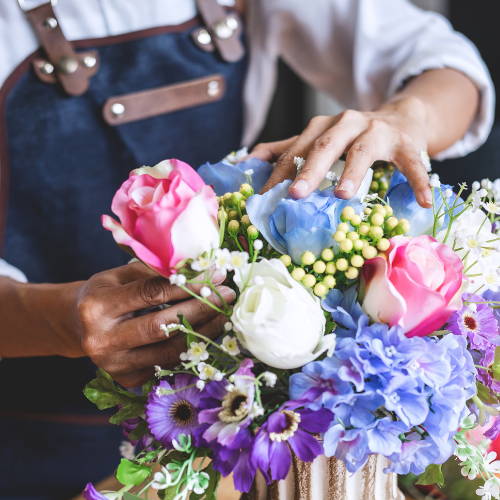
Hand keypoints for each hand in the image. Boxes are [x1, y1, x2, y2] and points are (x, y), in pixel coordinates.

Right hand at [75, 262, 234, 386]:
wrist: (77, 325)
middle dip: (201, 309)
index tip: (216, 276)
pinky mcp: (126, 379)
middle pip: (162, 326)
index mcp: (98, 306)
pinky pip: (167, 364)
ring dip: (203, 332)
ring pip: (169, 351)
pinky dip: (190, 349)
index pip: (152, 294)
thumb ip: (155, 272)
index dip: (188, 285)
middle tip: (227, 296)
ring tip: (224, 315)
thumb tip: (202, 270)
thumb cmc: (106, 293)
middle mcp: (102, 340)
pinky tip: (208, 334)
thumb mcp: (121, 274)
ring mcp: (114, 365)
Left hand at [251, 97, 431, 206]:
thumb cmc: (352, 136)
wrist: (401, 117)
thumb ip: (285, 148)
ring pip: (362, 150)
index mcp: (321, 127)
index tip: (263, 198)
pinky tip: (423, 201)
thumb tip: (247, 160)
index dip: (279, 174)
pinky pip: (412, 162)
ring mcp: (378, 131)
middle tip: (295, 194)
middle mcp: (347, 124)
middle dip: (309, 169)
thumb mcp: (318, 138)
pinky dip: (418, 180)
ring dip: (353, 172)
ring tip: (343, 195)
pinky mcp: (407, 143)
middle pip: (324, 146)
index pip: (296, 150)